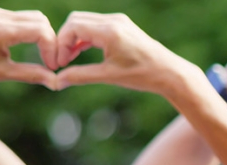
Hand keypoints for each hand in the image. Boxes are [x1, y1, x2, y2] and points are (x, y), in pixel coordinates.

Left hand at [0, 8, 56, 87]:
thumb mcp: (2, 73)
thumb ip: (31, 74)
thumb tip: (56, 82)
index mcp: (2, 31)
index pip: (42, 32)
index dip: (52, 49)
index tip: (53, 67)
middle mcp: (0, 17)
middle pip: (41, 22)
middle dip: (51, 41)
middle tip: (51, 62)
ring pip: (34, 18)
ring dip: (43, 35)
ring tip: (43, 56)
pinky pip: (22, 18)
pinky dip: (32, 31)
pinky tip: (31, 47)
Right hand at [53, 12, 201, 94]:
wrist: (169, 72)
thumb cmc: (142, 75)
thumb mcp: (109, 76)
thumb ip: (80, 76)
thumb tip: (56, 81)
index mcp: (110, 31)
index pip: (73, 27)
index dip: (61, 44)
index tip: (59, 63)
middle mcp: (114, 21)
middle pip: (76, 20)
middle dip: (64, 39)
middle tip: (62, 61)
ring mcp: (119, 21)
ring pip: (85, 21)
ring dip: (74, 38)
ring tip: (69, 59)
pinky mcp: (122, 25)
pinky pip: (96, 25)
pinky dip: (85, 37)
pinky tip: (80, 53)